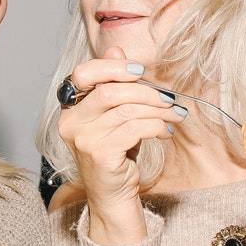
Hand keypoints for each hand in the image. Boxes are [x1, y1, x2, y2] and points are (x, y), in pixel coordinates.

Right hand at [58, 47, 185, 242]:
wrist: (113, 196)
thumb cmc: (115, 152)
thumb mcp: (114, 114)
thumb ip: (114, 83)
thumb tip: (117, 49)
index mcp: (70, 108)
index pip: (84, 73)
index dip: (113, 66)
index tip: (141, 70)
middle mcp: (71, 122)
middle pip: (110, 90)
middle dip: (146, 91)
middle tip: (169, 98)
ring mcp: (83, 139)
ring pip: (126, 109)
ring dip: (158, 110)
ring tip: (175, 115)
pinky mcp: (100, 154)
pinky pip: (135, 128)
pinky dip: (156, 127)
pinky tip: (166, 132)